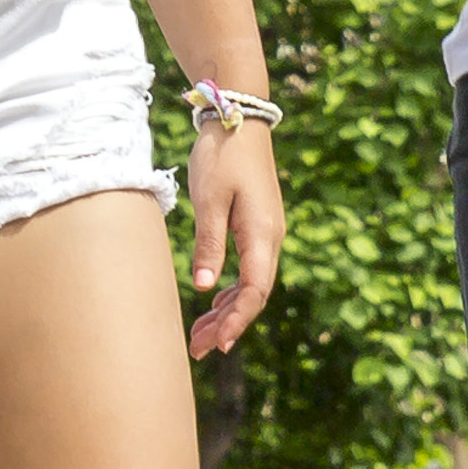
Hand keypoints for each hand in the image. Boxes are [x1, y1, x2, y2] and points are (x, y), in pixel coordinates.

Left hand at [180, 119, 287, 360]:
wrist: (238, 118)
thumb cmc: (222, 156)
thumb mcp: (209, 200)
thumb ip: (209, 244)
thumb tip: (204, 288)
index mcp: (263, 235)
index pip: (255, 292)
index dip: (237, 321)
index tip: (218, 344)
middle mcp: (270, 239)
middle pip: (253, 294)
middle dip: (227, 325)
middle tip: (197, 350)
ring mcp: (264, 233)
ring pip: (248, 284)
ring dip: (225, 311)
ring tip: (197, 336)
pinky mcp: (255, 226)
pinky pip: (246, 268)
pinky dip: (228, 289)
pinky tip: (211, 303)